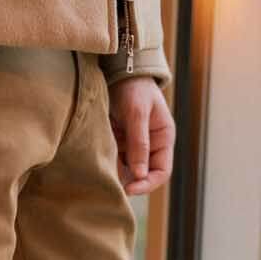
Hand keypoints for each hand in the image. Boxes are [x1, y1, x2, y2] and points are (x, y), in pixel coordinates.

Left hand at [107, 76, 174, 194]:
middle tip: (111, 187)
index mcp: (163, 139)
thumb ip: (139, 144)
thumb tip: (139, 175)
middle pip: (143, 174)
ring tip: (102, 176)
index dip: (148, 184)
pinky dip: (107, 164)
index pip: (162, 172)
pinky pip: (114, 160)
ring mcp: (134, 145)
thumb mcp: (137, 113)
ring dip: (116, 174)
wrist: (118, 70)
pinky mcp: (118, 142)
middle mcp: (151, 145)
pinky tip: (97, 165)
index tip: (129, 189)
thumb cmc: (133, 87)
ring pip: (127, 169)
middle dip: (130, 182)